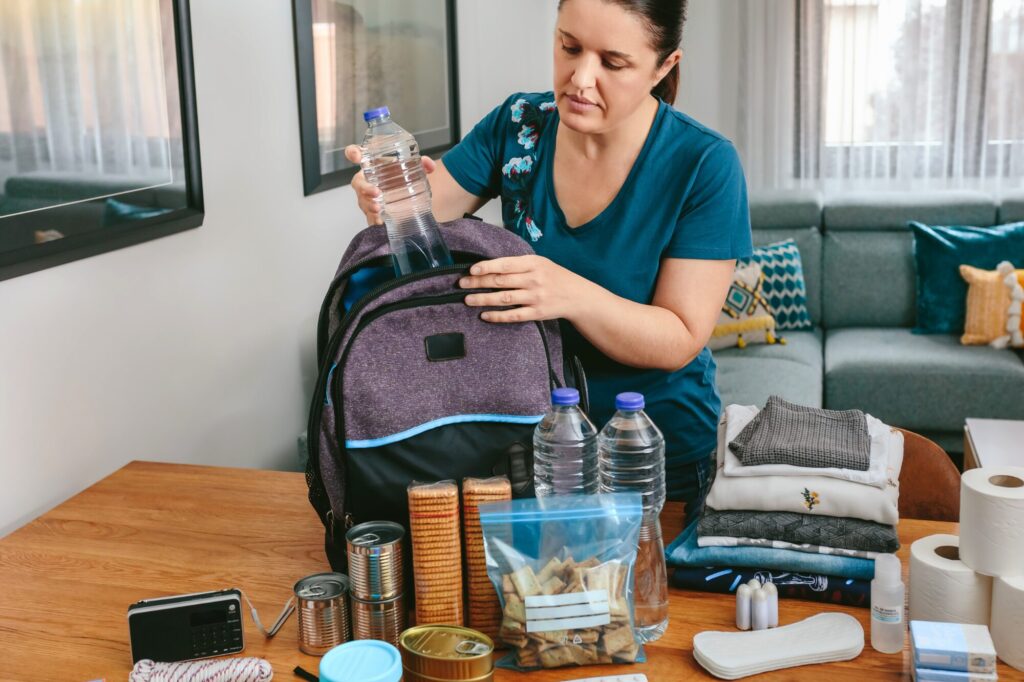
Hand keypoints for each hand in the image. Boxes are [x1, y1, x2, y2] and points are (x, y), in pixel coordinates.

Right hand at [345, 145, 436, 225]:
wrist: (406, 199)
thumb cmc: (402, 179)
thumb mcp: (412, 170)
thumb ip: (422, 165)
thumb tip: (429, 165)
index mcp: (372, 165)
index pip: (356, 154)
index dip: (353, 153)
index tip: (356, 156)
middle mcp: (367, 181)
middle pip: (358, 183)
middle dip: (364, 187)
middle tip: (376, 192)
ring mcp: (367, 198)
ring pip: (362, 201)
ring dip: (369, 205)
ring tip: (378, 208)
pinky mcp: (372, 213)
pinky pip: (368, 217)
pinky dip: (373, 219)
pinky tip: (380, 221)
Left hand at [459, 255, 593, 322]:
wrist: (578, 296)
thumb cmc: (555, 276)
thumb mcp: (540, 263)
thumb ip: (518, 264)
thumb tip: (490, 266)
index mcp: (533, 263)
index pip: (505, 264)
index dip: (486, 267)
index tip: (471, 270)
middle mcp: (534, 280)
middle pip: (501, 281)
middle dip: (478, 283)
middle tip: (461, 284)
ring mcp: (535, 297)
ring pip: (504, 298)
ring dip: (483, 299)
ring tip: (467, 300)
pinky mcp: (537, 313)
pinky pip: (513, 315)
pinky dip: (497, 316)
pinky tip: (484, 315)